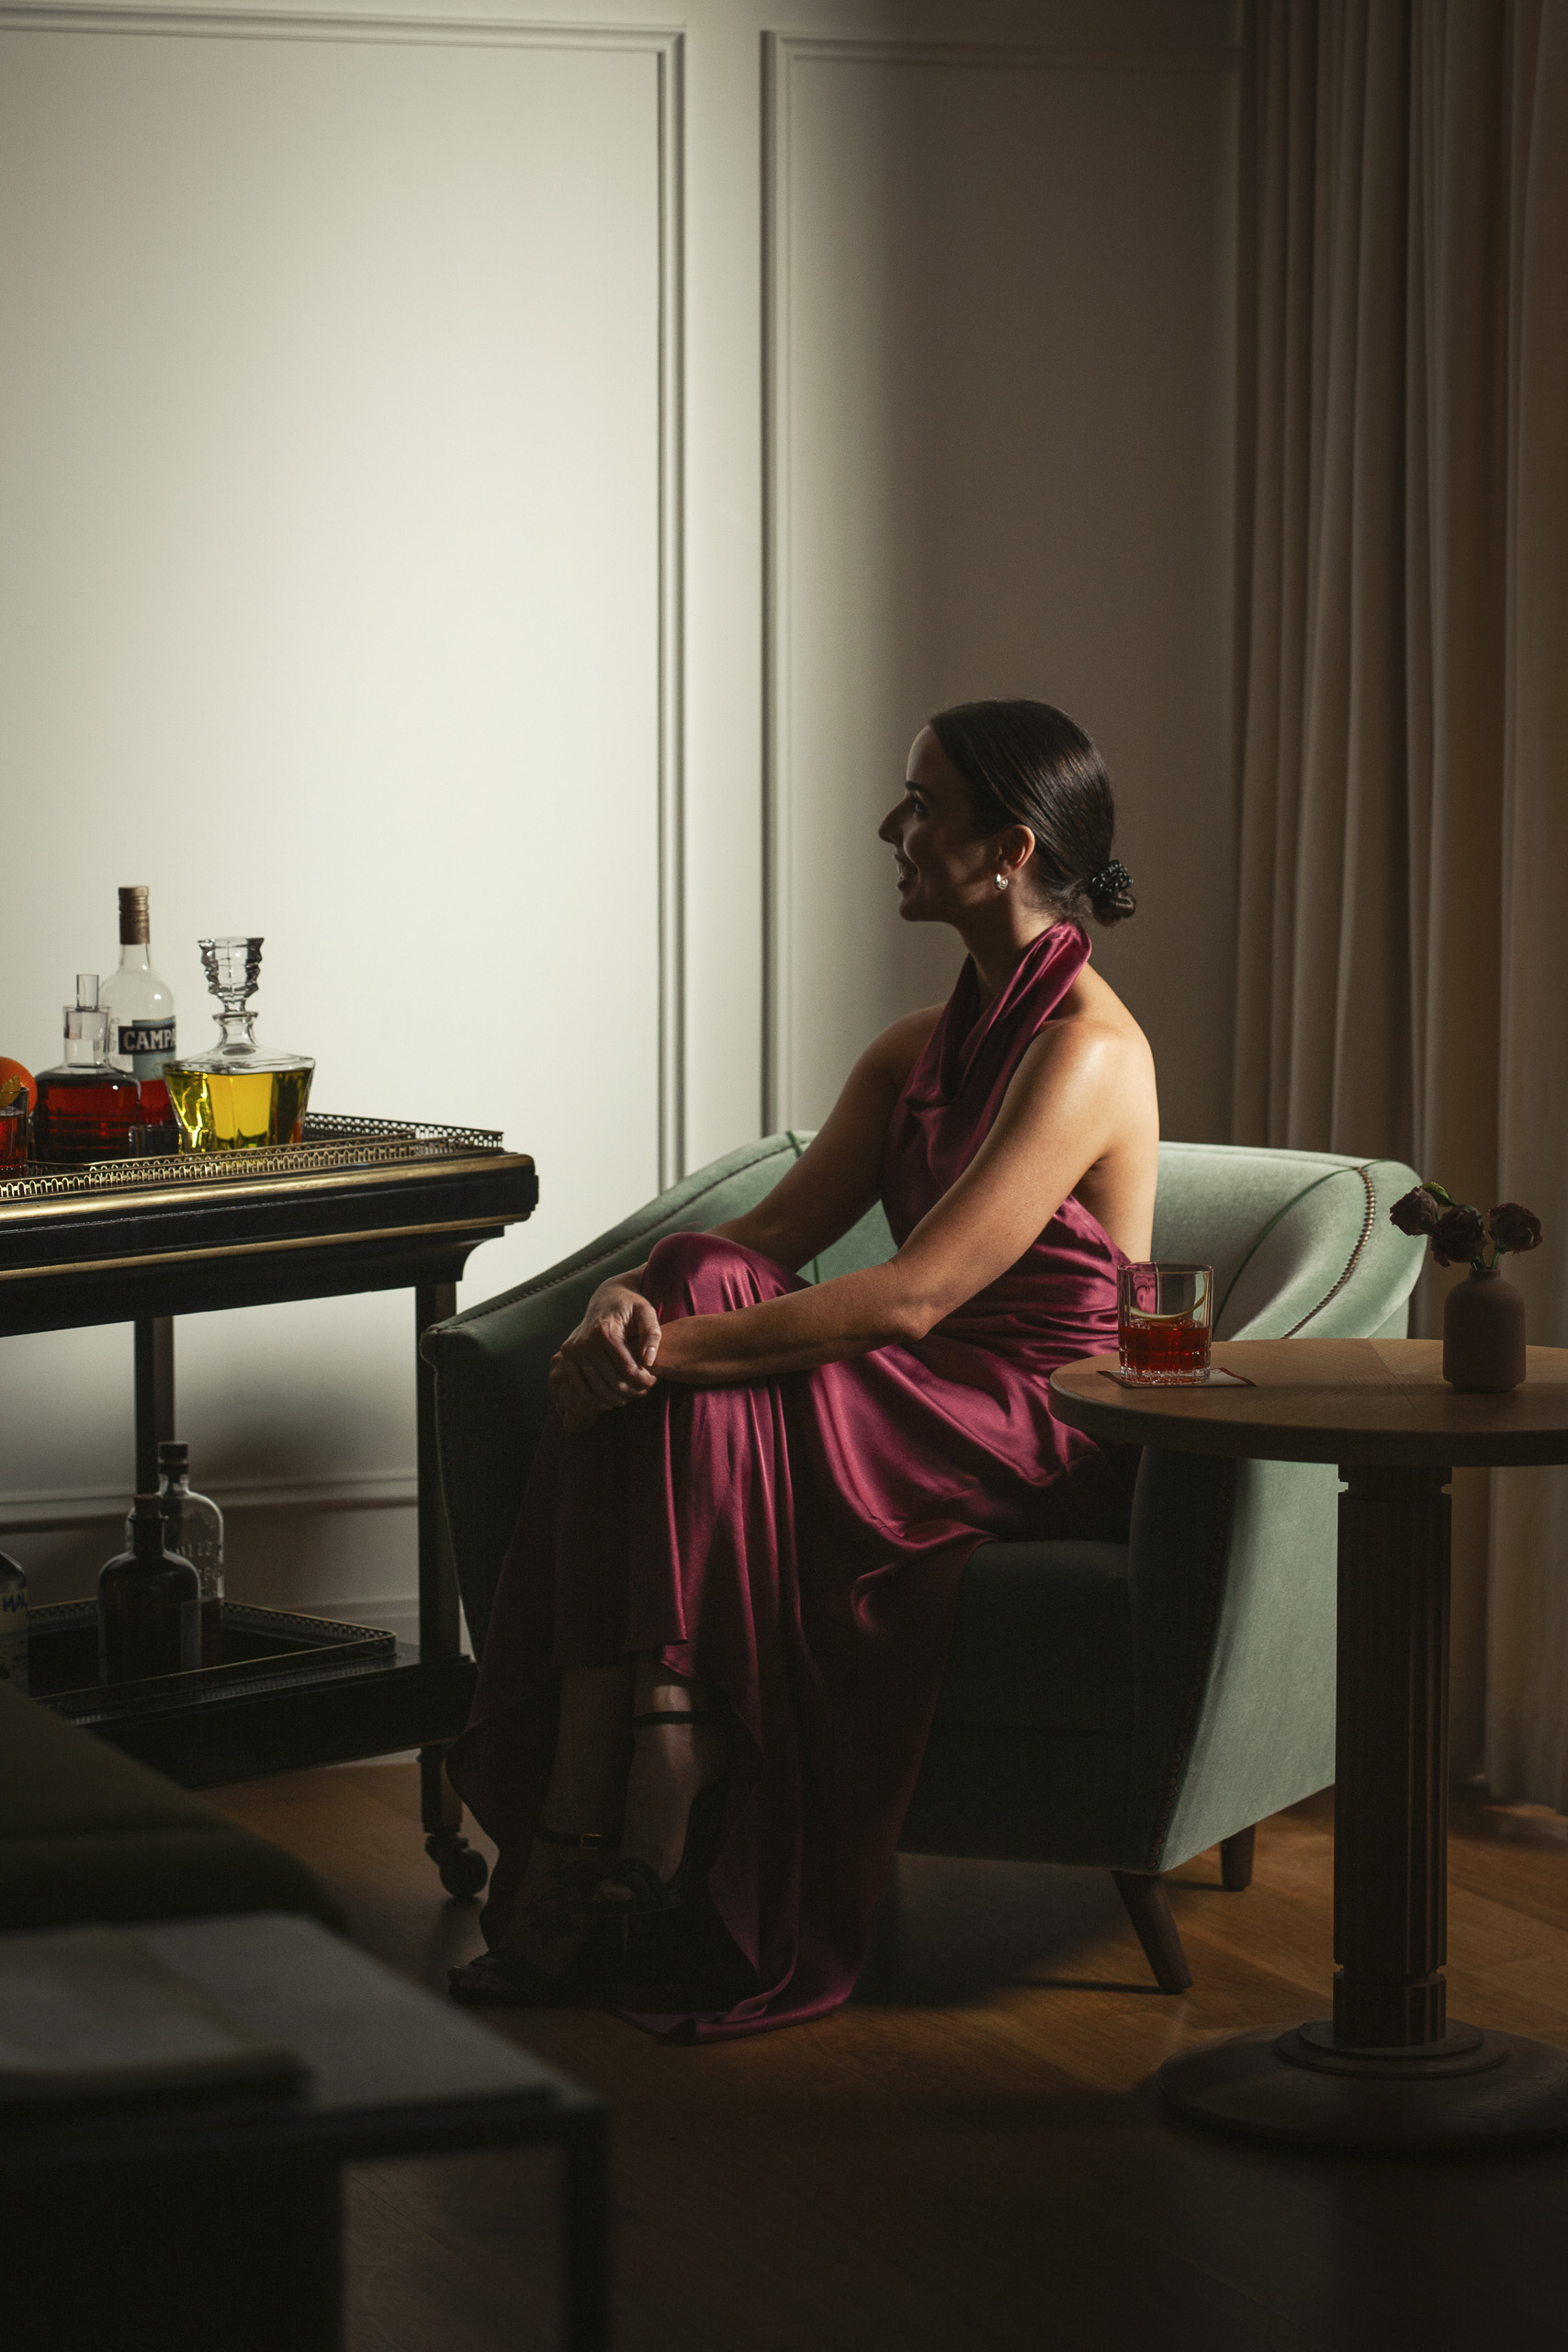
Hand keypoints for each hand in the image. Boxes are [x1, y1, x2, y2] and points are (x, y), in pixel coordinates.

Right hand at [549, 1283, 660, 1433]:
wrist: (606, 1297)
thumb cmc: (631, 1305)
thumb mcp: (647, 1312)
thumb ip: (652, 1334)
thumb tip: (649, 1361)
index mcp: (605, 1331)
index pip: (627, 1368)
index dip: (644, 1380)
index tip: (655, 1381)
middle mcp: (585, 1341)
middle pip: (612, 1381)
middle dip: (633, 1391)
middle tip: (645, 1391)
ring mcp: (573, 1350)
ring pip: (597, 1387)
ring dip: (617, 1398)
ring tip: (632, 1396)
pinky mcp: (567, 1356)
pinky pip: (580, 1386)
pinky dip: (595, 1398)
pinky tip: (611, 1402)